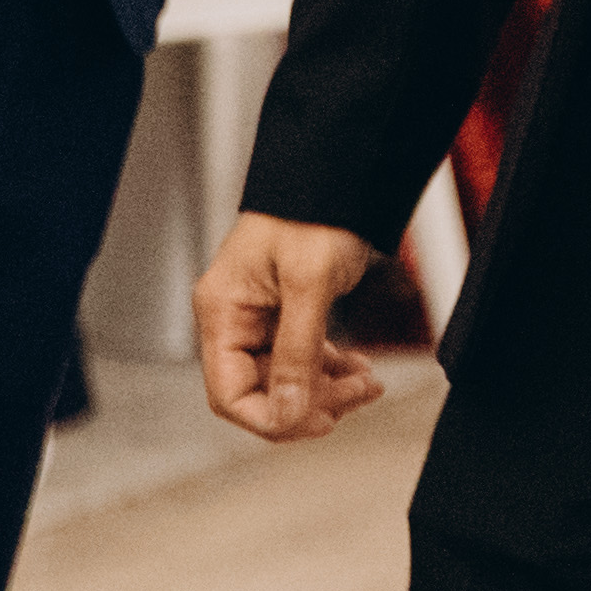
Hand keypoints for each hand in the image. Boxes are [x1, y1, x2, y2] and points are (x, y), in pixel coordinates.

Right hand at [191, 212, 391, 442]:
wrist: (337, 171)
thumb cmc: (314, 210)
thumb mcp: (308, 282)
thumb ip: (296, 352)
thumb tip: (288, 413)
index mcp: (223, 311)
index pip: (229, 394)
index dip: (271, 417)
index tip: (319, 419)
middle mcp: (234, 319)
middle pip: (260, 392)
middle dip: (311, 403)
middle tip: (358, 395)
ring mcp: (260, 318)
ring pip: (285, 380)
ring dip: (327, 390)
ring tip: (368, 384)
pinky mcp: (287, 313)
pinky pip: (301, 360)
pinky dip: (331, 371)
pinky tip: (360, 370)